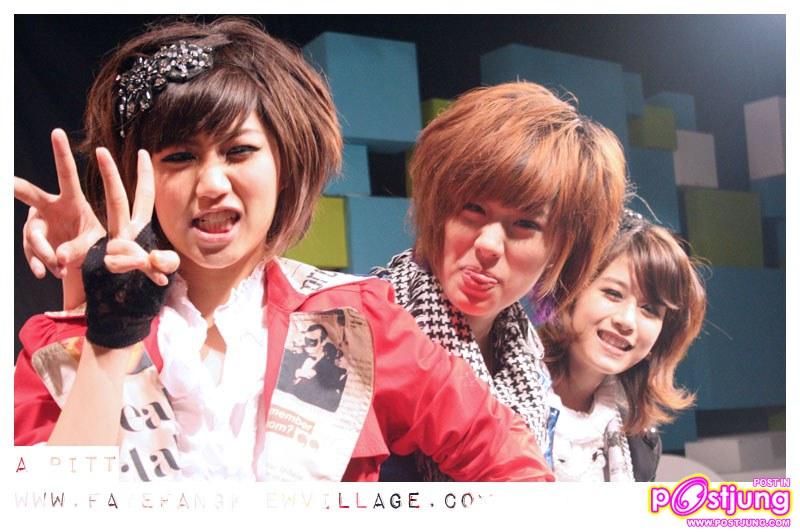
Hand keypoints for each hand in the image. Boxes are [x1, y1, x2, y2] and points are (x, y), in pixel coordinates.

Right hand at [14, 129, 104, 279]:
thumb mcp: (95, 245)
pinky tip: (45, 273)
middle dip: (15, 186)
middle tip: (4, 182)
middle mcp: (51, 207)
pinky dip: (38, 263)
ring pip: (31, 234)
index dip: (61, 153)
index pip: (66, 174)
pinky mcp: (34, 242)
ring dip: (43, 252)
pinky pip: (30, 251)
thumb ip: (79, 249)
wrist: (88, 262)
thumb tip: (59, 258)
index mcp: (73, 200)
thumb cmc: (97, 246)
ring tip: (58, 269)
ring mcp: (39, 224)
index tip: (57, 132)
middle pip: (29, 194)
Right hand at [95, 147, 178, 284]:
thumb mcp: (161, 268)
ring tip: (138, 253)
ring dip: (126, 251)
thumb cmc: (142, 282)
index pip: (142, 197)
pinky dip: (131, 268)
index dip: (144, 176)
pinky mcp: (107, 264)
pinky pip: (118, 262)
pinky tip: (148, 277)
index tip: (143, 152)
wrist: (121, 304)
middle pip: (117, 200)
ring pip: (115, 238)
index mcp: (135, 227)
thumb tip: (152, 257)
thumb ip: (163, 262)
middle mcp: (121, 233)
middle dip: (110, 176)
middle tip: (101, 151)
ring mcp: (112, 247)